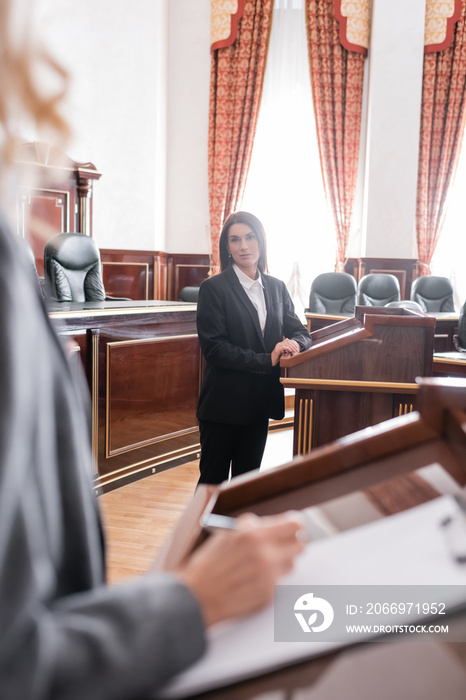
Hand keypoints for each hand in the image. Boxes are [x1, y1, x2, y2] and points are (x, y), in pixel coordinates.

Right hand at [177, 512, 304, 626]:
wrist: (196, 596)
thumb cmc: (208, 564)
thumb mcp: (228, 534)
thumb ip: (254, 527)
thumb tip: (276, 525)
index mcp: (253, 534)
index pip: (294, 524)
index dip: (296, 524)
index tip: (296, 526)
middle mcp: (265, 555)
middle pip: (300, 545)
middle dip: (292, 544)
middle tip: (284, 545)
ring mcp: (268, 577)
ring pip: (291, 564)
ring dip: (281, 562)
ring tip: (262, 564)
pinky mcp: (269, 595)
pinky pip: (279, 582)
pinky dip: (270, 580)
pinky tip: (252, 580)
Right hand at [271, 338, 299, 365]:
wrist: (271, 360)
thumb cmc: (277, 357)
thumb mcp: (283, 353)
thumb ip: (286, 350)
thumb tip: (291, 348)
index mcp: (280, 344)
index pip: (288, 340)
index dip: (293, 343)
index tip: (297, 347)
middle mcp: (279, 344)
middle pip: (288, 342)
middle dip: (293, 345)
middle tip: (297, 349)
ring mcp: (278, 346)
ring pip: (286, 344)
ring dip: (292, 347)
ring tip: (294, 351)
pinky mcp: (277, 350)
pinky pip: (284, 347)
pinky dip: (288, 348)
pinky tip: (291, 351)